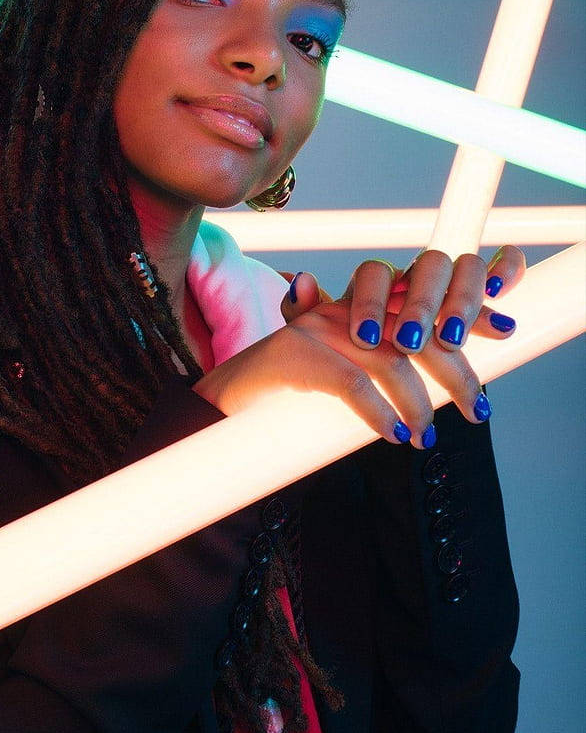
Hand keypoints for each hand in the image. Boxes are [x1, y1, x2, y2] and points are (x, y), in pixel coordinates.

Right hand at [193, 247, 524, 449]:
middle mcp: (344, 307)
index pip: (424, 295)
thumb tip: (434, 389)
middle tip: (479, 411)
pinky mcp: (297, 352)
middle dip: (457, 371)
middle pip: (418, 330)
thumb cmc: (292, 391)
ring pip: (390, 360)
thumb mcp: (346, 372)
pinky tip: (395, 435)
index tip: (506, 328)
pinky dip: (379, 412)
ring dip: (419, 404)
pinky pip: (352, 382)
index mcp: (361, 306)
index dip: (466, 307)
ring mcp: (319, 326)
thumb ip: (385, 371)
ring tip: (427, 438)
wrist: (227, 399)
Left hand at [282, 246, 524, 353]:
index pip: (375, 273)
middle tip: (411, 344)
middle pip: (426, 267)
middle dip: (421, 306)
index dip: (371, 303)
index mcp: (377, 282)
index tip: (366, 340)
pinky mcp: (484, 288)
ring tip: (452, 340)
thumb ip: (307, 311)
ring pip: (465, 266)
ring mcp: (452, 279)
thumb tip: (300, 282)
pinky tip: (504, 307)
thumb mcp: (322, 334)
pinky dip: (507, 271)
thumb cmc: (353, 350)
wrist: (380, 359)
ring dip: (463, 302)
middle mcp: (416, 275)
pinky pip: (503, 263)